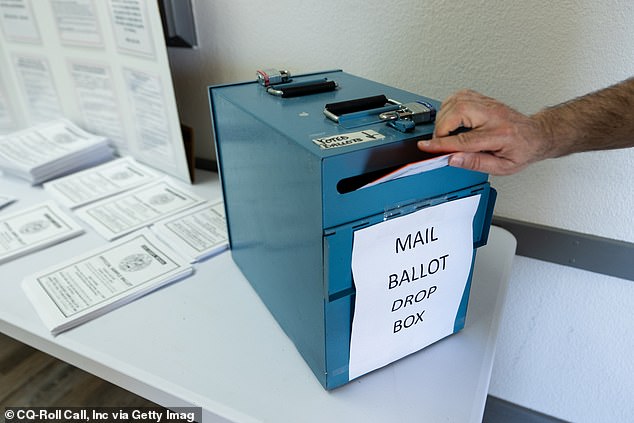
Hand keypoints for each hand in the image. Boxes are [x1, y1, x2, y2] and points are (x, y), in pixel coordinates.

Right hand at [418, 90, 550, 174]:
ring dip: (444, 117)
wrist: (537, 135)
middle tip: (439, 141)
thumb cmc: (522, 151)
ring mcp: (488, 104)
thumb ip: (476, 163)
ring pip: (456, 101)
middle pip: (458, 112)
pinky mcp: (484, 99)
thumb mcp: (503, 167)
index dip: (442, 144)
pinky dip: (449, 107)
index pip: (464, 139)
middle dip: (441, 128)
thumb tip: (453, 158)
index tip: (426, 147)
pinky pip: (459, 95)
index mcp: (500, 135)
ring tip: (445, 132)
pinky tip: (450, 118)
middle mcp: (493, 115)